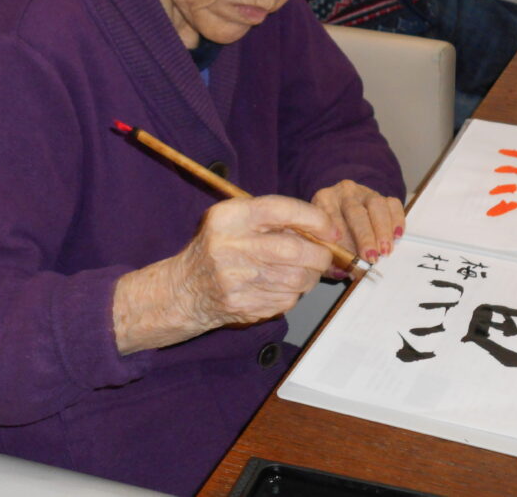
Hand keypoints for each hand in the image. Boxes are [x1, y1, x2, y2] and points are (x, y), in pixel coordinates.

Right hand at [113, 195, 335, 353]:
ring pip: (296, 279)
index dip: (314, 219)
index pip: (280, 210)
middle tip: (325, 254)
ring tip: (301, 269)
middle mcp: (230, 247)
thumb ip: (273, 218)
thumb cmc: (218, 248)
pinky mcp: (245, 306)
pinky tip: (280, 285)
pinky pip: (288, 299)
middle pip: (294, 250)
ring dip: (309, 275)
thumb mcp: (234, 220)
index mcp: (229, 217)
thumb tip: (323, 230)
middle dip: (320, 254)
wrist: (186, 289)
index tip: (330, 228)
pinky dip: (294, 292)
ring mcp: (236, 280)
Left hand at [311, 179, 404, 278]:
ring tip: (385, 250)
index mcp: (323, 200)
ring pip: (376, 205)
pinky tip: (396, 236)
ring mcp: (364, 192)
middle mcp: (343, 193)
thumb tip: (344, 271)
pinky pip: (392, 204)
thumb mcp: (323, 241)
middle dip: (365, 237)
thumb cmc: (330, 231)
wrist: (341, 212)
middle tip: (371, 257)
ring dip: (382, 230)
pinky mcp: (381, 196)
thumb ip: (330, 259)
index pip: (331, 218)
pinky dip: (396, 220)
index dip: (342, 241)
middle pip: (355, 211)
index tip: (350, 259)